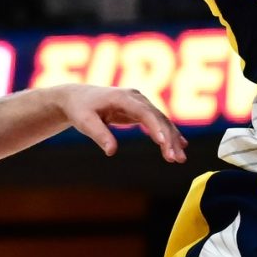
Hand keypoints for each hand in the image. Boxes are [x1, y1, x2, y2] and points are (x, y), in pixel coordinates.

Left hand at [53, 84, 188, 164]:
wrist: (76, 97)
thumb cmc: (80, 109)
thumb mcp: (85, 122)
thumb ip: (99, 135)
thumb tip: (112, 152)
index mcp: (122, 97)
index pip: (144, 112)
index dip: (156, 126)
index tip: (164, 142)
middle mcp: (135, 97)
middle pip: (157, 117)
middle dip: (168, 138)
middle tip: (175, 158)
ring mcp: (139, 102)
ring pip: (161, 120)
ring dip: (172, 138)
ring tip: (180, 158)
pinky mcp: (140, 110)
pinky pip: (157, 122)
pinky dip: (168, 134)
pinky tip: (180, 145)